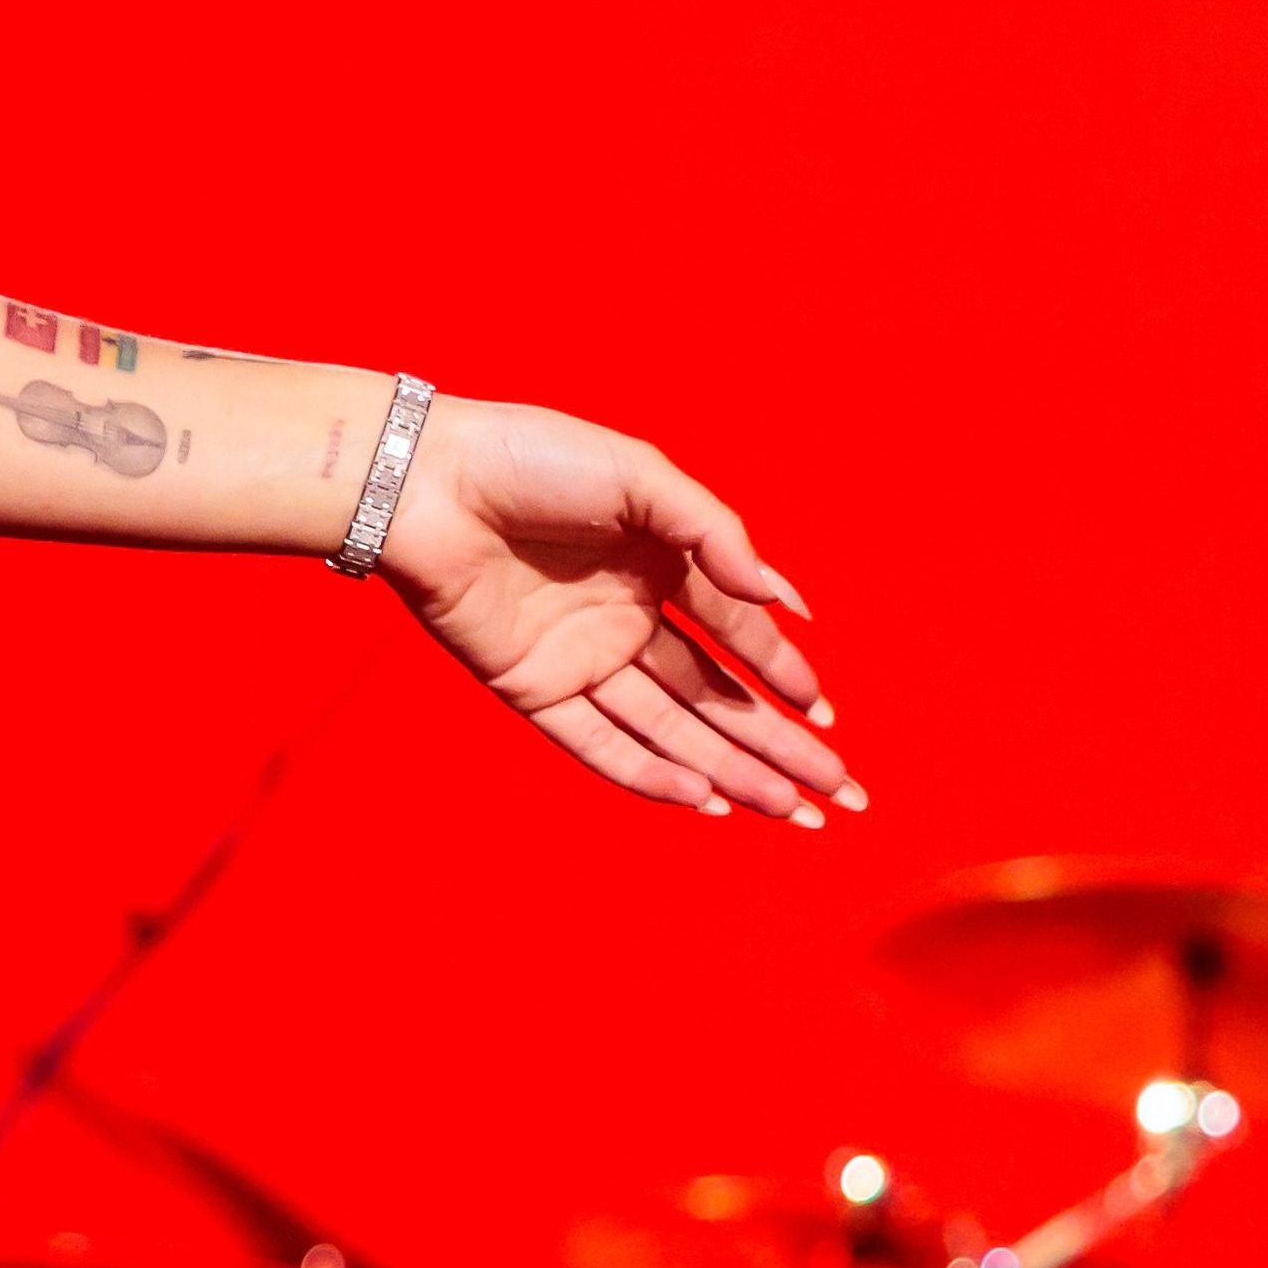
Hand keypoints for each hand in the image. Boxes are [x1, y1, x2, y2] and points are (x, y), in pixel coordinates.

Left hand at [374, 397, 853, 827]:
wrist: (427, 480)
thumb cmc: (533, 459)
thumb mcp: (642, 478)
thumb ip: (715, 535)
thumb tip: (781, 602)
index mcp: (658, 562)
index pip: (735, 632)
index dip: (782, 674)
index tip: (829, 718)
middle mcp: (625, 616)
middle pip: (714, 694)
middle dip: (778, 742)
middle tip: (839, 792)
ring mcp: (579, 656)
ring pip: (669, 727)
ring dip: (731, 768)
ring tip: (791, 809)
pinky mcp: (531, 686)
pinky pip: (597, 741)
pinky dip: (649, 772)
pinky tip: (707, 799)